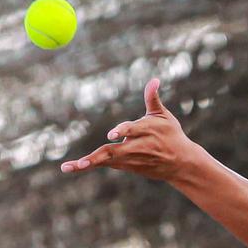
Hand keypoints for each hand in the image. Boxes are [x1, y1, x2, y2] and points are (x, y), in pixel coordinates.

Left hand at [60, 77, 201, 181]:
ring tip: (67, 167)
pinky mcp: (125, 166)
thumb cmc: (171, 135)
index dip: (122, 131)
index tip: (112, 135)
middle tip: (83, 162)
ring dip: (87, 163)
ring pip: (106, 160)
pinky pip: (104, 164)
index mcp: (147, 131)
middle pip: (114, 152)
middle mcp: (136, 147)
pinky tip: (70, 167)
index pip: (132, 130)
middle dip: (97, 157)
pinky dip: (88, 165)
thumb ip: (152, 99)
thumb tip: (154, 79)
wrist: (180, 163)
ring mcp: (129, 159)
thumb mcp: (164, 116)